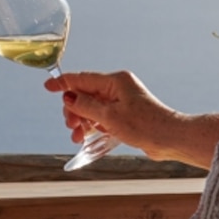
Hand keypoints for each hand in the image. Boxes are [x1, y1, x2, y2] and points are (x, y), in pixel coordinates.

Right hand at [43, 70, 218, 168]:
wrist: (170, 139)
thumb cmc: (145, 125)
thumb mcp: (110, 116)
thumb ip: (86, 106)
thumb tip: (68, 97)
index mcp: (115, 81)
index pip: (82, 78)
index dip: (63, 84)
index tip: (47, 87)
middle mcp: (117, 88)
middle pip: (85, 94)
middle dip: (74, 110)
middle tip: (72, 127)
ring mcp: (121, 101)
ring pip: (92, 107)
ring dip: (82, 121)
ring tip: (79, 137)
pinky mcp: (125, 114)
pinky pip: (101, 116)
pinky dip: (93, 125)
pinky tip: (88, 137)